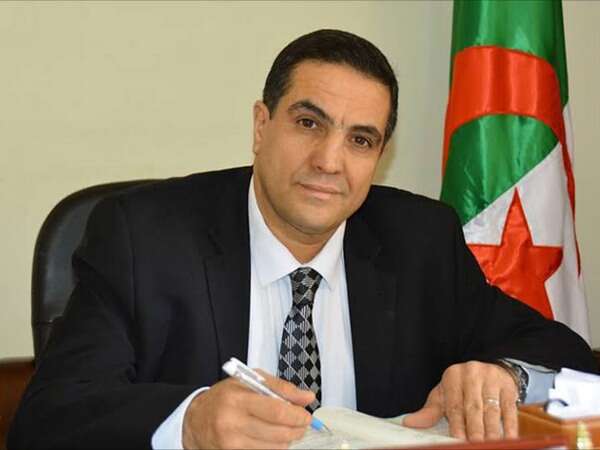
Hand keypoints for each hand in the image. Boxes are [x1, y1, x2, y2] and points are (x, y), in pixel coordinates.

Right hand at [182, 370, 313, 448]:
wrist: (196, 419)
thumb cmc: (225, 397)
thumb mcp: (251, 381)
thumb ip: (281, 388)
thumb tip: (307, 397)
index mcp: (238, 398)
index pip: (276, 411)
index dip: (297, 415)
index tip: (305, 415)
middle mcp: (232, 422)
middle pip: (278, 433)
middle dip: (297, 429)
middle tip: (302, 423)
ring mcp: (231, 443)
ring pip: (274, 448)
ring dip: (287, 439)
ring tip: (286, 429)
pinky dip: (274, 447)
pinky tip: (272, 438)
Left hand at [403, 361, 518, 440]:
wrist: (490, 371)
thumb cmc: (462, 389)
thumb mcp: (444, 395)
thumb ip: (429, 412)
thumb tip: (408, 423)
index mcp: (453, 376)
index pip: (454, 404)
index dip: (456, 424)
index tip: (457, 440)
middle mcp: (472, 373)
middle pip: (473, 407)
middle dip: (474, 429)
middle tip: (474, 444)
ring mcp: (491, 378)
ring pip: (492, 409)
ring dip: (492, 430)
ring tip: (491, 444)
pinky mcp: (508, 386)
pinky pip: (510, 408)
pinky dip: (509, 425)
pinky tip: (508, 438)